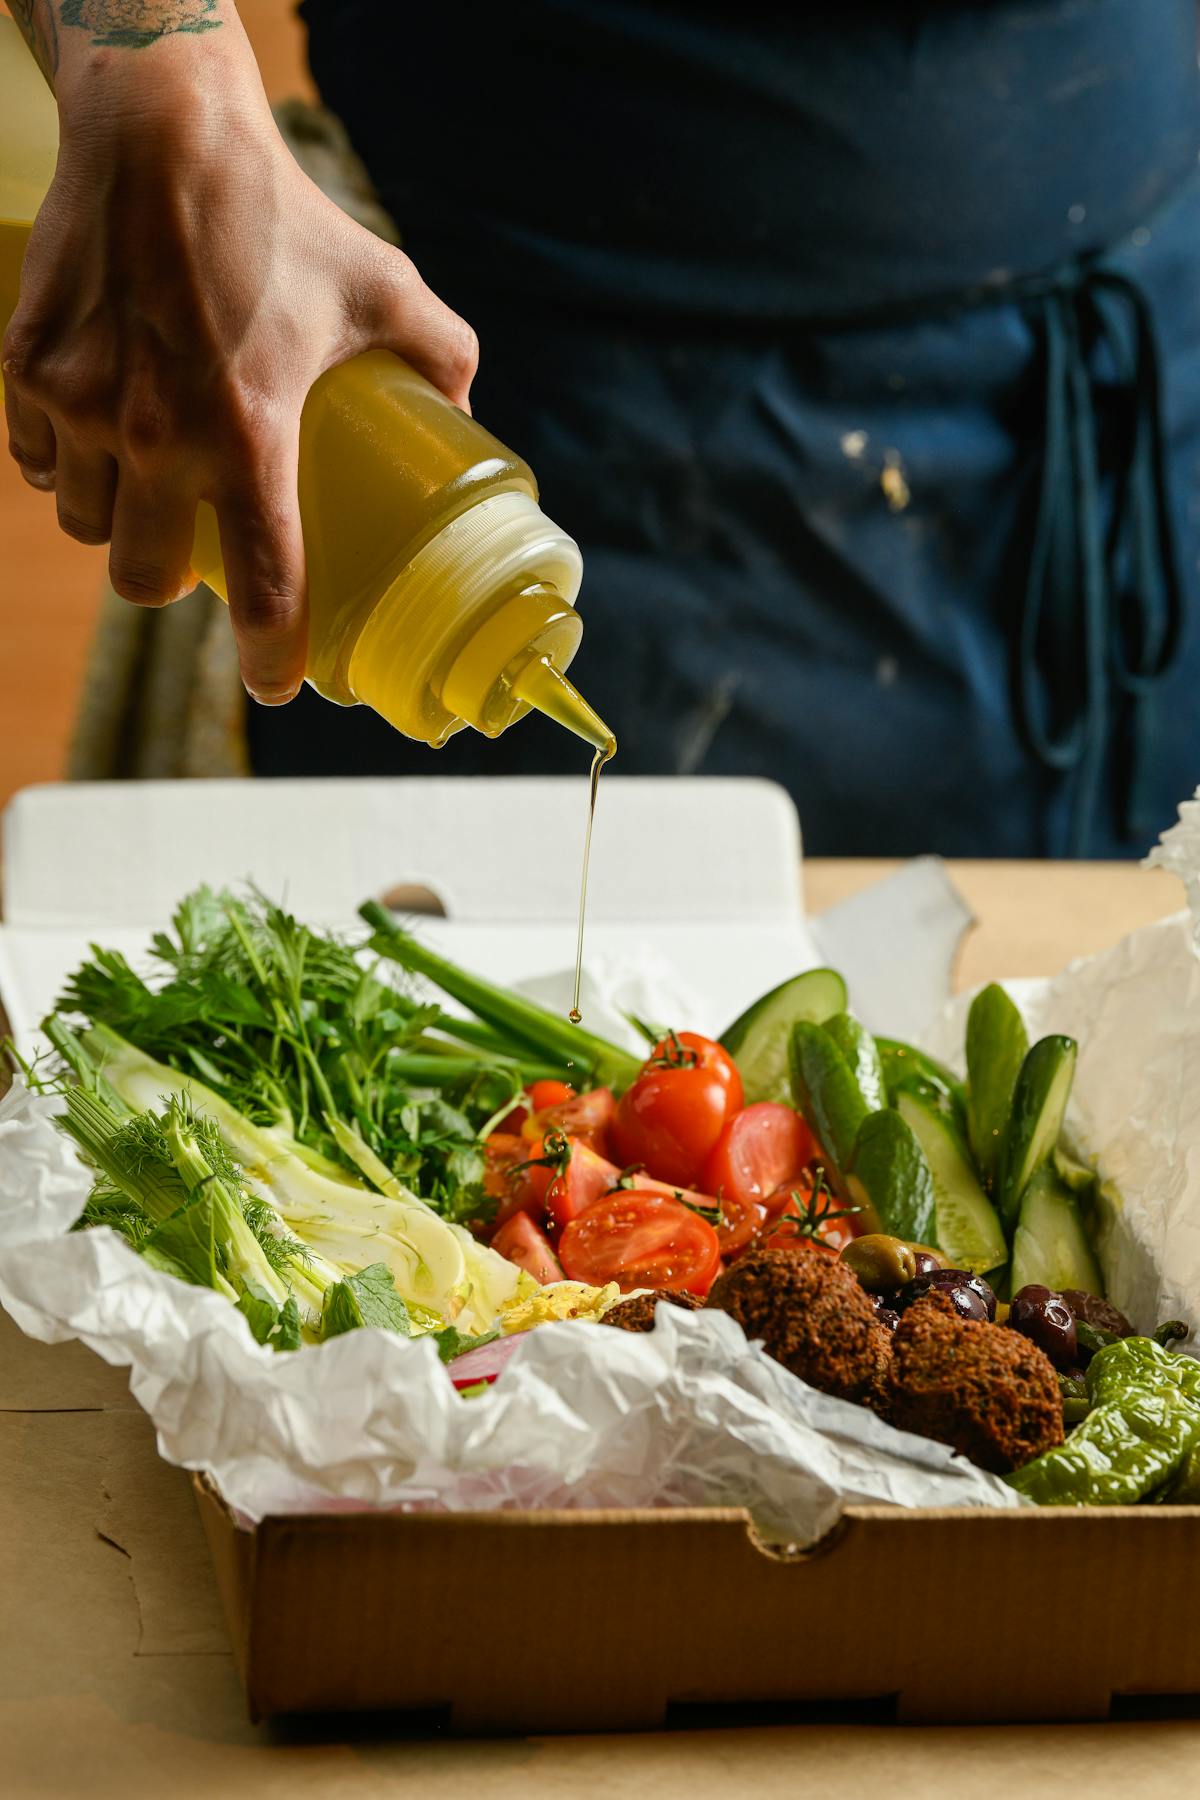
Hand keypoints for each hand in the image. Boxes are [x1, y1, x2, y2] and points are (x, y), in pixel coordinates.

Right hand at [3, 35, 476, 702]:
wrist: (160, 128)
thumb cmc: (279, 213)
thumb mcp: (383, 285)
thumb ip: (441, 352)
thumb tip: (464, 407)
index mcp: (247, 435)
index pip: (262, 588)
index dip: (271, 658)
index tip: (277, 685)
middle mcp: (153, 437)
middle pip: (143, 581)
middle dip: (170, 583)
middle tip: (198, 553)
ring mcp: (78, 405)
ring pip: (83, 525)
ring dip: (115, 522)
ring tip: (148, 485)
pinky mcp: (26, 369)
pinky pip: (32, 461)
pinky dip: (59, 465)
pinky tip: (92, 439)